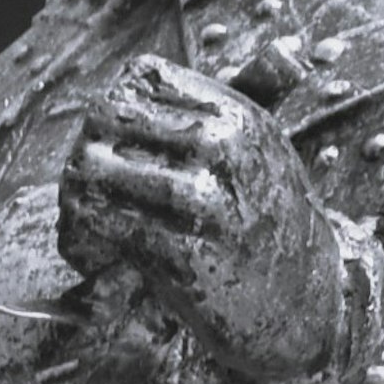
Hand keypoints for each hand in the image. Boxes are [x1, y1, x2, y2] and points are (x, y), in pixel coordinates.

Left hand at [56, 58, 346, 383]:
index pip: (139, 78)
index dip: (112, 112)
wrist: (308, 305)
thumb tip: (128, 84)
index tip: (113, 150)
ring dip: (75, 201)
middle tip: (86, 195)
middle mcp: (221, 148)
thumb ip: (206, 115)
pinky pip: (103, 227)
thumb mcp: (258, 152)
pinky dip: (82, 241)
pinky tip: (94, 257)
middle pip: (106, 116)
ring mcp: (203, 200)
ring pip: (92, 169)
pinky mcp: (185, 254)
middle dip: (84, 156)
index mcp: (235, 116)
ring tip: (85, 228)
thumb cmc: (268, 227)